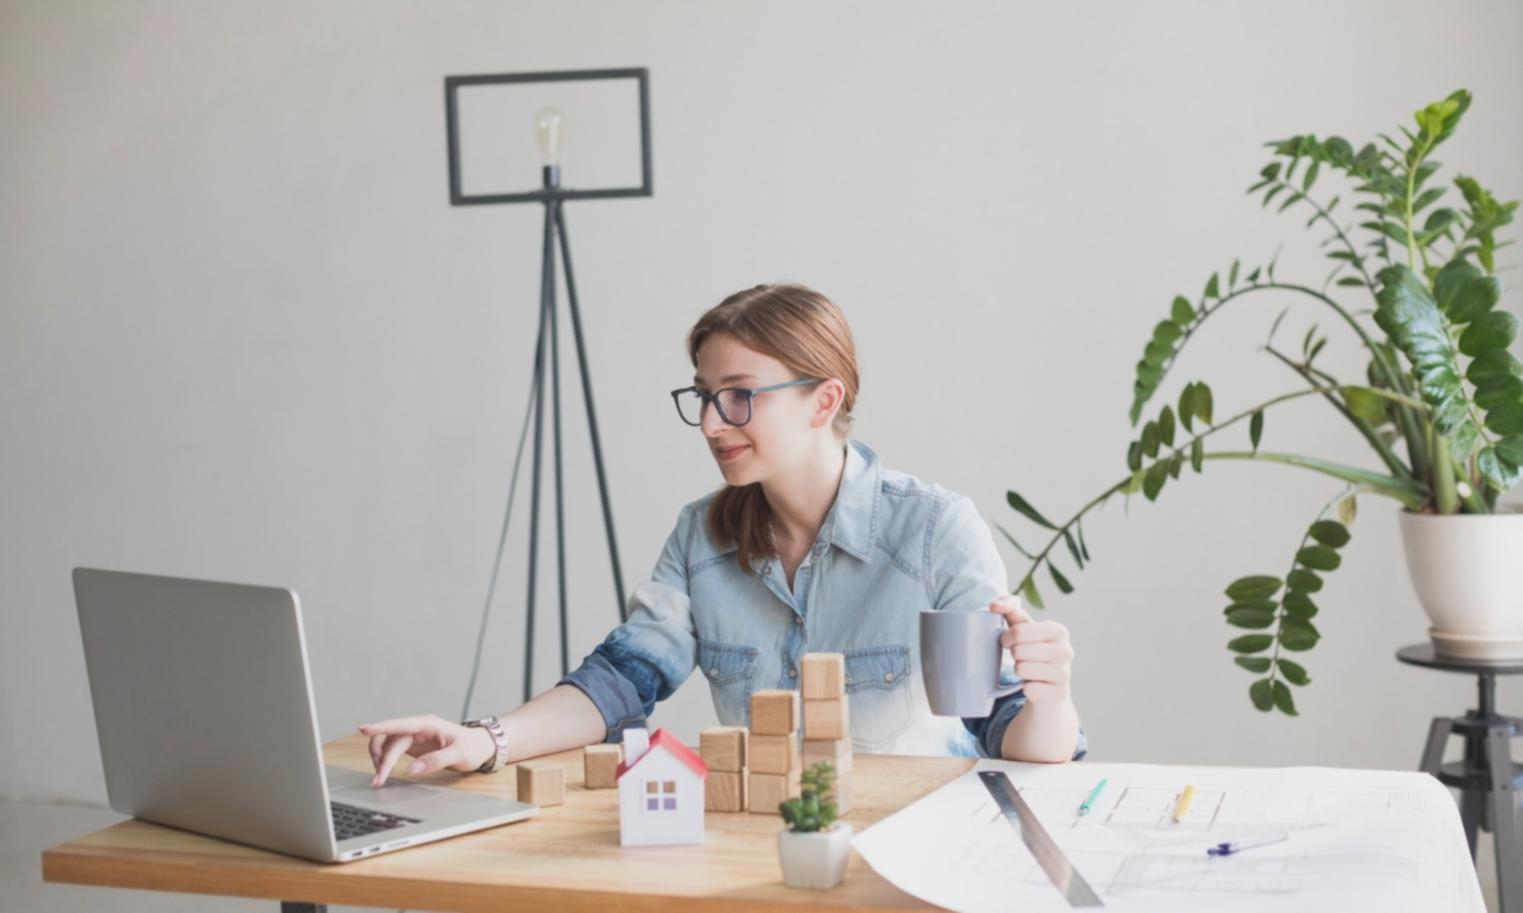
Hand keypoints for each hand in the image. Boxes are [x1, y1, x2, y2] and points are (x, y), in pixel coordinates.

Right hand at [357, 713, 495, 785]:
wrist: (480, 747)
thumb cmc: (472, 747)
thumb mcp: (459, 754)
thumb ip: (436, 760)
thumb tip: (412, 769)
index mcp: (428, 724)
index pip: (400, 725)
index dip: (381, 727)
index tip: (363, 729)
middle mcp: (418, 728)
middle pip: (390, 739)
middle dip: (381, 758)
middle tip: (378, 779)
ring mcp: (414, 737)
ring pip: (387, 744)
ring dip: (379, 759)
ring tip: (379, 777)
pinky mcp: (412, 746)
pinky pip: (392, 750)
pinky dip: (385, 761)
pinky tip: (384, 772)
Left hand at [989, 595, 1072, 704]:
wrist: (1050, 683)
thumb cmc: (1033, 648)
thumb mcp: (1023, 626)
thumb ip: (1009, 608)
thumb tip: (994, 605)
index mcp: (1058, 631)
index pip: (1019, 632)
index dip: (1007, 638)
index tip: (1008, 642)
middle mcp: (1066, 651)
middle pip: (1019, 651)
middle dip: (1014, 655)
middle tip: (1020, 657)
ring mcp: (1064, 674)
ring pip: (1022, 670)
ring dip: (1019, 670)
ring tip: (1027, 669)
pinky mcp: (1059, 693)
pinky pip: (1030, 690)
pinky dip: (1026, 688)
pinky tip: (1033, 684)